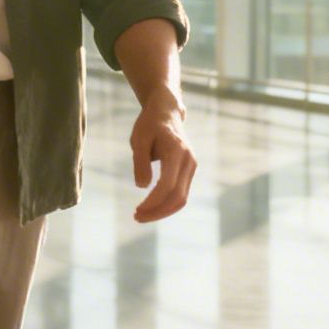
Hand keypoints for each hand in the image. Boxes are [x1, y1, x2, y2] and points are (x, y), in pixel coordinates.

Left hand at [130, 93, 195, 223]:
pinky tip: (151, 207)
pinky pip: (181, 193)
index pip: (168, 184)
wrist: (167, 112)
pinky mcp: (189, 170)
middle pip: (178, 196)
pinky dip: (167, 204)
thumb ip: (140, 162)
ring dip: (162, 211)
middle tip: (136, 217)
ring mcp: (192, 166)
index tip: (137, 210)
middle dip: (157, 211)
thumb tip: (142, 187)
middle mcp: (189, 160)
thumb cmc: (150, 124)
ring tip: (142, 215)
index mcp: (176, 151)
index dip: (153, 201)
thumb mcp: (139, 139)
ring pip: (181, 198)